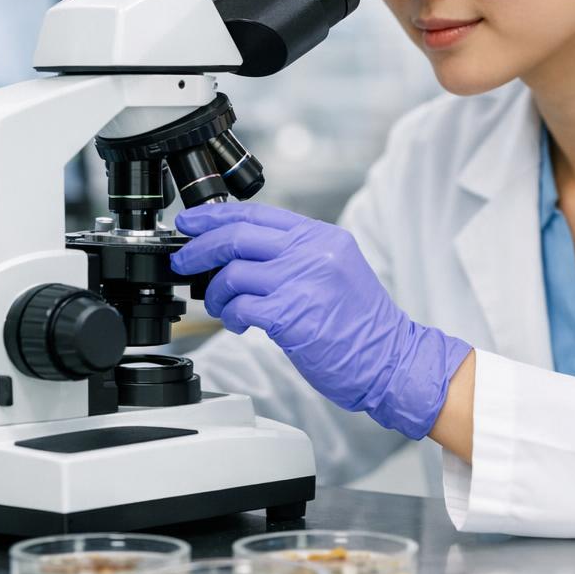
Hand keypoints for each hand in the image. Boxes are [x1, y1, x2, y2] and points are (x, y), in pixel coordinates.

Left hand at [169, 202, 472, 439]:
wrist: (391, 360)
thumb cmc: (361, 325)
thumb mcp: (334, 270)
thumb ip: (295, 255)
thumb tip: (241, 253)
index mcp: (322, 237)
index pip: (257, 213)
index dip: (215, 215)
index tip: (190, 222)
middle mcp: (313, 252)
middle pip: (237, 235)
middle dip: (199, 248)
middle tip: (183, 260)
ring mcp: (303, 281)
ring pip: (233, 273)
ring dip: (215, 292)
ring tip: (221, 306)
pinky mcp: (292, 315)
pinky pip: (242, 306)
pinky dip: (232, 315)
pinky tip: (240, 323)